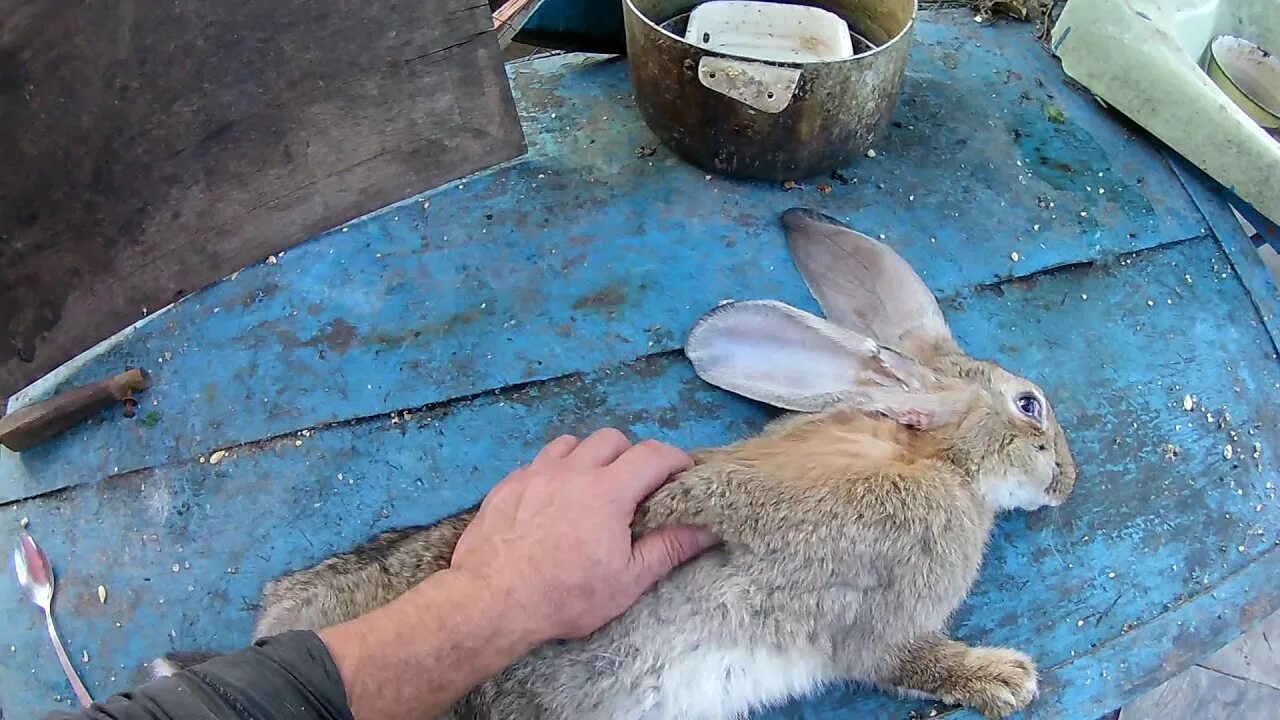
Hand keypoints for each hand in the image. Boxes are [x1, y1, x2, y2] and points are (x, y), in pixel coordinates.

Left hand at [449, 429, 718, 642]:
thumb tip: (708, 530)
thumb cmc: (566, 596)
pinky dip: (555, 471)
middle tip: (635, 487)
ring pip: (571, 443)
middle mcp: (572, 470)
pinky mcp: (507, 484)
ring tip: (592, 487)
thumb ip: (669, 548)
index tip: (682, 475)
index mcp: (608, 490)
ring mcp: (535, 473)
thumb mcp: (628, 580)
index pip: (653, 454)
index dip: (675, 459)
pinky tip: (552, 500)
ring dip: (589, 457)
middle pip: (612, 439)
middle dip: (631, 455)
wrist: (492, 601)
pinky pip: (539, 461)